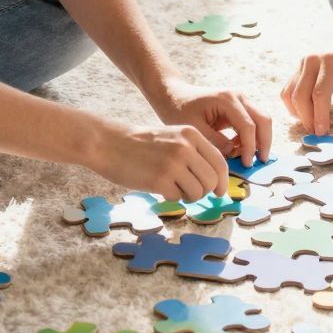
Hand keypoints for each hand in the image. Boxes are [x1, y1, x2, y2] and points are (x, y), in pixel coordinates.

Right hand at [89, 116, 229, 199]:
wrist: (109, 143)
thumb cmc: (141, 145)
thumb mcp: (172, 137)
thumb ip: (193, 152)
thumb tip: (214, 181)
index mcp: (191, 135)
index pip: (219, 162)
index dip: (223, 181)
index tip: (220, 192)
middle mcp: (185, 147)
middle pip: (212, 180)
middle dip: (205, 192)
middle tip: (191, 192)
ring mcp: (173, 164)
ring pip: (198, 192)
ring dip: (189, 196)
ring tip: (174, 188)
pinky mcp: (160, 180)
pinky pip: (178, 198)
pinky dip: (171, 197)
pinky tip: (159, 186)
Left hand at [153, 78, 272, 168]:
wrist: (173, 95)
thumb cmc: (179, 110)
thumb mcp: (194, 128)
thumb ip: (215, 142)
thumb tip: (234, 153)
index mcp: (227, 99)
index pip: (248, 126)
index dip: (250, 147)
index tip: (246, 165)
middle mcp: (238, 96)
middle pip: (263, 119)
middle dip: (264, 142)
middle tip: (260, 162)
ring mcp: (240, 100)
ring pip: (261, 120)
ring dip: (260, 139)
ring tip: (248, 158)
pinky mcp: (238, 107)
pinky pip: (252, 122)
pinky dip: (251, 136)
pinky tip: (239, 149)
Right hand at [281, 16, 332, 135]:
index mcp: (330, 61)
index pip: (319, 94)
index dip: (319, 116)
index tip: (324, 133)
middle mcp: (311, 60)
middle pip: (300, 95)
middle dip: (307, 118)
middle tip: (318, 134)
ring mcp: (302, 61)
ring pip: (290, 93)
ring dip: (298, 113)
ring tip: (312, 125)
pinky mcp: (298, 65)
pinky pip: (288, 87)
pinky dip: (292, 103)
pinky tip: (304, 113)